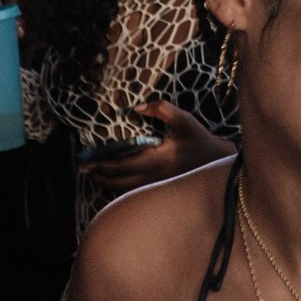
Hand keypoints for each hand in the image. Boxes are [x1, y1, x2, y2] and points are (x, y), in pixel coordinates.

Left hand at [78, 104, 232, 210]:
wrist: (217, 164)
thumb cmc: (199, 141)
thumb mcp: (184, 121)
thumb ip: (162, 109)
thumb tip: (138, 107)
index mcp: (156, 161)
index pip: (122, 166)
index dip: (102, 165)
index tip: (87, 163)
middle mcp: (153, 178)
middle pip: (118, 183)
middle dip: (99, 177)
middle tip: (84, 170)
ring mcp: (156, 188)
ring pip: (125, 192)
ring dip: (107, 185)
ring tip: (94, 177)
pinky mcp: (159, 192)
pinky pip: (134, 194)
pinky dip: (120, 189)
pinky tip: (113, 184)